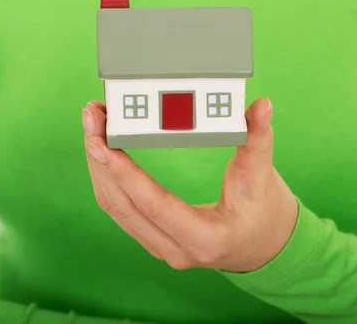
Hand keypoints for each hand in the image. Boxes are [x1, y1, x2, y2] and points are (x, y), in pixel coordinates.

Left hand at [82, 98, 297, 272]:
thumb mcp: (263, 178)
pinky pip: (121, 209)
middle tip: (92, 116)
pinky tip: (102, 149)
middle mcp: (175, 250)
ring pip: (116, 208)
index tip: (101, 141)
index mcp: (204, 239)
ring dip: (100, 166)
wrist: (264, 245)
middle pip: (123, 205)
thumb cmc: (264, 213)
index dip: (125, 172)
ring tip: (93, 125)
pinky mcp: (154, 236)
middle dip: (101, 160)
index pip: (154, 204)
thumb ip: (258, 140)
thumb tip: (262, 106)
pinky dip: (108, 177)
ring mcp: (161, 246)